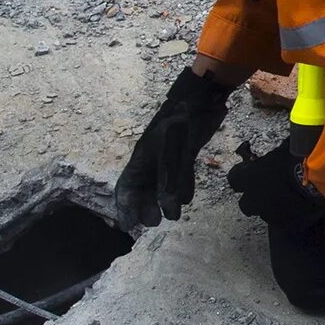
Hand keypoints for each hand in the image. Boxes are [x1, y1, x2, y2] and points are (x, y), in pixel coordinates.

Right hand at [114, 66, 235, 230]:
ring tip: (172, 216)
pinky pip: (179, 174)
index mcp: (141, 159)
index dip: (125, 208)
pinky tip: (187, 198)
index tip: (128, 225)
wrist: (200, 98)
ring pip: (162, 183)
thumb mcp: (172, 153)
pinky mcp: (185, 151)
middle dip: (145, 207)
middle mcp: (152, 159)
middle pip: (143, 189)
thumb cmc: (180, 123)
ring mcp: (168, 155)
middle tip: (153, 222)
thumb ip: (170, 182)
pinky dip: (182, 186)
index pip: (126, 188)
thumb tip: (169, 211)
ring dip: (165, 200)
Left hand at [225, 129, 319, 227]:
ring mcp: (271, 215)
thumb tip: (273, 158)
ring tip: (286, 199)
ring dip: (271, 208)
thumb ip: (271, 159)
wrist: (320, 177)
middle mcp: (255, 199)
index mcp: (250, 178)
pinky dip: (289, 215)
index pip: (235, 180)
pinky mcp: (289, 224)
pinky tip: (299, 207)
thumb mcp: (281, 150)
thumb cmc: (300, 156)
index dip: (242, 177)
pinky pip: (285, 221)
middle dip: (254, 198)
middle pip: (246, 205)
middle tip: (266, 191)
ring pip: (265, 214)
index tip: (248, 174)